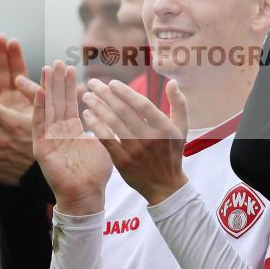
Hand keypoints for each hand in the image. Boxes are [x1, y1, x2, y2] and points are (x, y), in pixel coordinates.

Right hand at [32, 61, 111, 213]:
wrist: (87, 196)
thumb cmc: (96, 173)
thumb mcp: (102, 142)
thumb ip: (103, 126)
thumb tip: (116, 111)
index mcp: (71, 130)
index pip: (69, 103)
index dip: (69, 86)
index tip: (71, 68)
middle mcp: (57, 132)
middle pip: (56, 102)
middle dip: (57, 82)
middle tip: (58, 62)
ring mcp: (48, 139)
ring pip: (47, 109)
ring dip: (47, 89)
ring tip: (48, 69)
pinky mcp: (41, 148)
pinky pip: (39, 125)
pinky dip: (40, 108)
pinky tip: (41, 92)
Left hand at [81, 79, 188, 205]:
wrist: (165, 186)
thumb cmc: (172, 152)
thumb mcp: (182, 128)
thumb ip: (178, 103)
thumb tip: (172, 82)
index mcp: (163, 127)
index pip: (142, 104)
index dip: (125, 92)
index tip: (112, 82)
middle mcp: (149, 138)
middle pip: (123, 111)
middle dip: (105, 94)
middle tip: (93, 83)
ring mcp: (135, 150)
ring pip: (112, 123)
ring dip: (97, 107)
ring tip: (87, 96)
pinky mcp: (122, 161)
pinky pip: (106, 139)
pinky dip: (95, 126)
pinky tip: (87, 115)